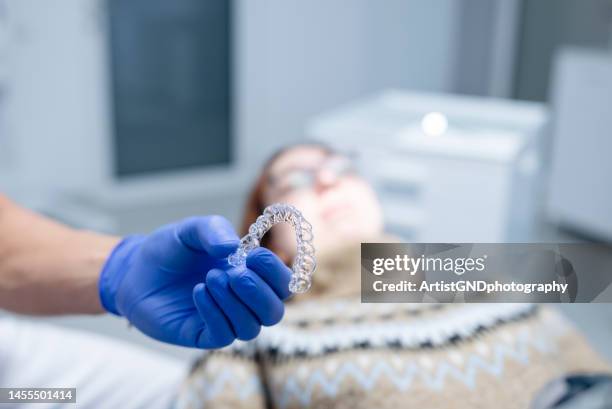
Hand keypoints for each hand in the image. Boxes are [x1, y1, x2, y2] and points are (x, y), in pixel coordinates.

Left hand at [98, 216, 291, 347]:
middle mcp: (242, 300)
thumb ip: (212, 230)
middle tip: (234, 274)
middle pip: (275, 312)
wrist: (134, 272)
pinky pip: (224, 335)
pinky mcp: (202, 335)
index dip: (276, 273)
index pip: (283, 284)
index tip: (253, 256)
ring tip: (210, 279)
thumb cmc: (170, 251)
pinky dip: (215, 312)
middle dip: (259, 293)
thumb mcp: (191, 230)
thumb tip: (231, 248)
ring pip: (252, 328)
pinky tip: (199, 292)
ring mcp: (224, 319)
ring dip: (234, 303)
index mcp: (250, 274)